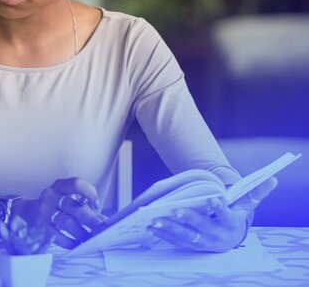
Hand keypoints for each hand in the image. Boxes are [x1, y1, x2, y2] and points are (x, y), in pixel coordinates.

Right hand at [12, 177, 106, 248]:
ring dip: (82, 233)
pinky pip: (58, 236)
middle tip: (101, 229)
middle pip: (75, 207)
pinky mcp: (40, 226)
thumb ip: (83, 205)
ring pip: (67, 223)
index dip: (89, 193)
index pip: (76, 184)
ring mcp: (44, 211)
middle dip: (91, 220)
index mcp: (59, 186)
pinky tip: (77, 243)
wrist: (27, 211)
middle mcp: (50, 196)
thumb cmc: (54, 205)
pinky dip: (70, 241)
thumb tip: (102, 219)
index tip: (96, 204)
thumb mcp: (65, 197)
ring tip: (90, 238)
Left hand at [148, 177, 277, 251]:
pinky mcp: (192, 245)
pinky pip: (177, 241)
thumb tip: (272, 178)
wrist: (231, 236)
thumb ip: (256, 191)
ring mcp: (205, 243)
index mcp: (232, 224)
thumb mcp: (246, 203)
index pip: (227, 216)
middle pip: (203, 228)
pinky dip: (165, 234)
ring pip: (187, 236)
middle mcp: (219, 236)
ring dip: (171, 229)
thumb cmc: (236, 214)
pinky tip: (152, 227)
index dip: (220, 208)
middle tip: (176, 210)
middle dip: (189, 219)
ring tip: (157, 220)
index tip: (212, 199)